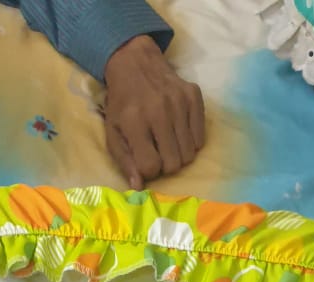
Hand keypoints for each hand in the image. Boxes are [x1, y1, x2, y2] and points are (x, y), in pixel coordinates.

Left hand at [104, 36, 204, 189]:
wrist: (135, 63)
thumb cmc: (122, 104)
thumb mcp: (113, 133)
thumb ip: (124, 161)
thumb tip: (138, 185)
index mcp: (135, 122)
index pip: (151, 166)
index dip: (148, 169)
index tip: (145, 160)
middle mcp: (159, 111)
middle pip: (173, 164)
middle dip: (165, 165)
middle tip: (158, 152)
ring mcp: (179, 102)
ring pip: (189, 154)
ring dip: (178, 154)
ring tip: (167, 141)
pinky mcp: (194, 96)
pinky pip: (200, 138)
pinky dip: (190, 142)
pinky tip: (179, 131)